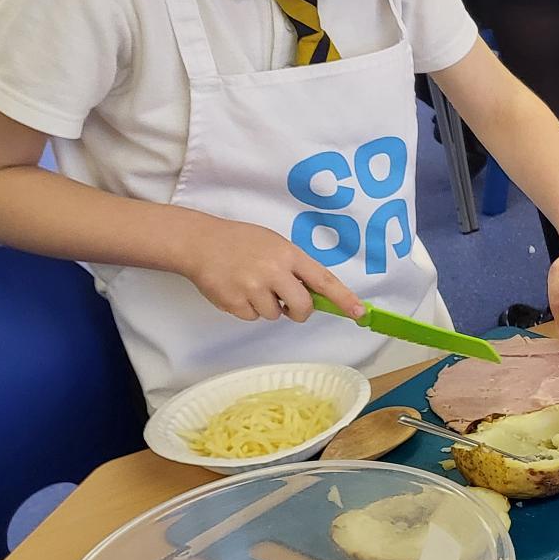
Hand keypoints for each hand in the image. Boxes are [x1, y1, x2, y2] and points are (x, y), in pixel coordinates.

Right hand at [178, 216, 362, 322]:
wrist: (199, 242)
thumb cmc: (240, 242)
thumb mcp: (274, 244)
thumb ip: (295, 267)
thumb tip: (314, 294)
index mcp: (288, 254)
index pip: (323, 280)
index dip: (343, 298)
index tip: (359, 312)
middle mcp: (273, 271)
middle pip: (302, 307)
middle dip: (299, 311)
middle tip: (289, 304)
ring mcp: (253, 288)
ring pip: (275, 315)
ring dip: (267, 306)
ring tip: (250, 285)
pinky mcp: (234, 302)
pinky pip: (252, 317)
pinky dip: (247, 309)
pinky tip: (237, 290)